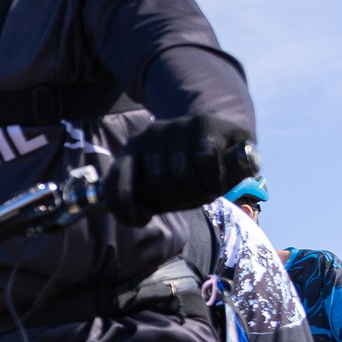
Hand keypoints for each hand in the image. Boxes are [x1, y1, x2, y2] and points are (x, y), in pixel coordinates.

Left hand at [106, 116, 255, 221]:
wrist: (226, 144)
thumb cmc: (191, 174)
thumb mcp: (166, 193)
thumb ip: (147, 203)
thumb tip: (138, 215)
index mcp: (131, 152)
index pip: (115, 183)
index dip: (125, 207)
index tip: (142, 219)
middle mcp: (149, 135)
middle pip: (157, 184)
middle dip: (178, 202)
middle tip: (192, 199)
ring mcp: (174, 126)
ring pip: (182, 174)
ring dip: (200, 192)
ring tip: (208, 189)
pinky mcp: (202, 123)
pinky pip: (205, 160)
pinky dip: (215, 178)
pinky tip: (220, 179)